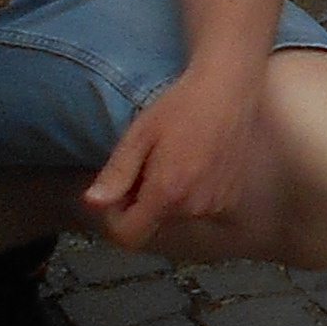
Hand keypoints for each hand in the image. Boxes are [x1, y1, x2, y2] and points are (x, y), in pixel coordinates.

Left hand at [83, 64, 264, 247]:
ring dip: (170, 198)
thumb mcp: (141, 133)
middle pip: (154, 224)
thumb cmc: (182, 106)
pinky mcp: (234, 198)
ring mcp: (218, 205)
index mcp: (167, 194)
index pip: (130, 236)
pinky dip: (194, 194)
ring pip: (179, 216)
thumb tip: (93, 203)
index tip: (119, 192)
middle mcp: (194, 208)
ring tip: (175, 160)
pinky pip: (202, 209)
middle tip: (148, 165)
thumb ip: (117, 173)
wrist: (231, 90)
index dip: (115, 220)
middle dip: (144, 203)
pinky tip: (197, 164)